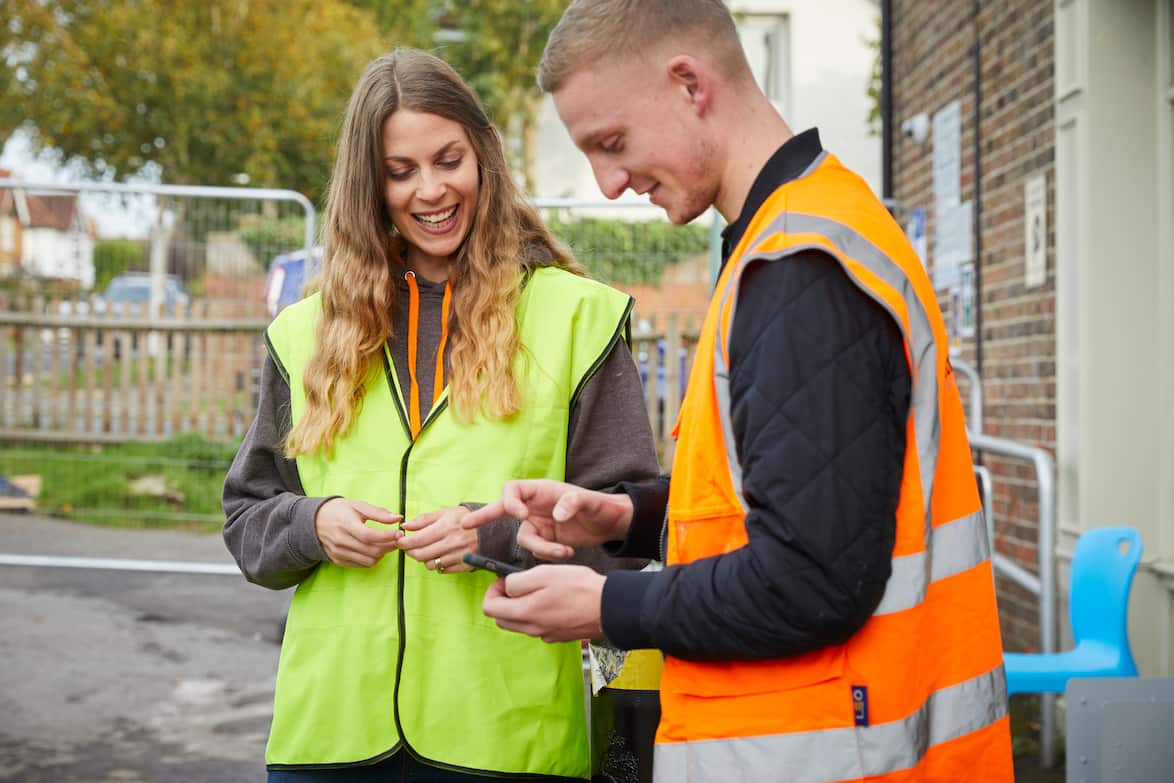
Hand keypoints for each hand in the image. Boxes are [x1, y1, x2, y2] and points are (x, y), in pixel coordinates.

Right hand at [315, 498, 402, 567]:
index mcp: (345, 524)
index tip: (399, 533)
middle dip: (389, 546)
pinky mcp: (338, 560)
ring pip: (369, 560)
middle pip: (371, 550)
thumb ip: (378, 513)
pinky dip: (373, 559)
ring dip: (383, 554)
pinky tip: (376, 549)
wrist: (315, 521)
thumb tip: (397, 518)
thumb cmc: (338, 511)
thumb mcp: (357, 505)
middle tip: (398, 539)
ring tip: (388, 544)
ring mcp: (339, 553)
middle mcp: (341, 541)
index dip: (387, 536)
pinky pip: (361, 565)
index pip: (369, 535)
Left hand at [398, 506, 476, 573]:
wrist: (491, 530)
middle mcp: (452, 543)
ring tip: (427, 550)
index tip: (400, 541)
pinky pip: (442, 570)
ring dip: (424, 559)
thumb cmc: (465, 519)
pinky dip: (437, 564)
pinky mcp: (463, 566)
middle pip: (420, 555)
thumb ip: (424, 519)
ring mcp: (458, 556)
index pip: (417, 540)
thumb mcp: (445, 512)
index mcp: (446, 527)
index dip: (404, 542)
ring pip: (430, 565)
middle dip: (410, 552)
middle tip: (409, 548)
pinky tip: (439, 555)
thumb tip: (405, 526)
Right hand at [461, 479, 632, 559]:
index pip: (512, 490)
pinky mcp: (544, 540)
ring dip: (540, 547)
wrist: (608, 525)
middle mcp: (533, 506)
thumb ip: (573, 503)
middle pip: (501, 510)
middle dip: (483, 517)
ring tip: (563, 551)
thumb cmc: (599, 505)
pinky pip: (536, 551)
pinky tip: (567, 552)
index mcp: (540, 490)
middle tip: (464, 524)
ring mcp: (537, 524)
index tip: (521, 514)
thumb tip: (556, 516)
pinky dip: (548, 554)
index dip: (510, 502)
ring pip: (523, 538)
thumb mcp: (589, 501)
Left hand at [481, 565, 605, 642]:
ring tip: (538, 590)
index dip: (492, 591)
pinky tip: (553, 601)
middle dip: (503, 601)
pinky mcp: (558, 636)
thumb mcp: (544, 574)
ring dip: (520, 608)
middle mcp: (532, 629)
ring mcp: (546, 635)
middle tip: (518, 585)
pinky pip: (538, 627)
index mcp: (525, 613)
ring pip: (519, 624)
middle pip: (502, 619)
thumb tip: (506, 587)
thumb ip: (518, 582)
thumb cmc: (579, 588)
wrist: (610, 607)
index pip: (489, 609)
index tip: (504, 581)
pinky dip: (537, 615)